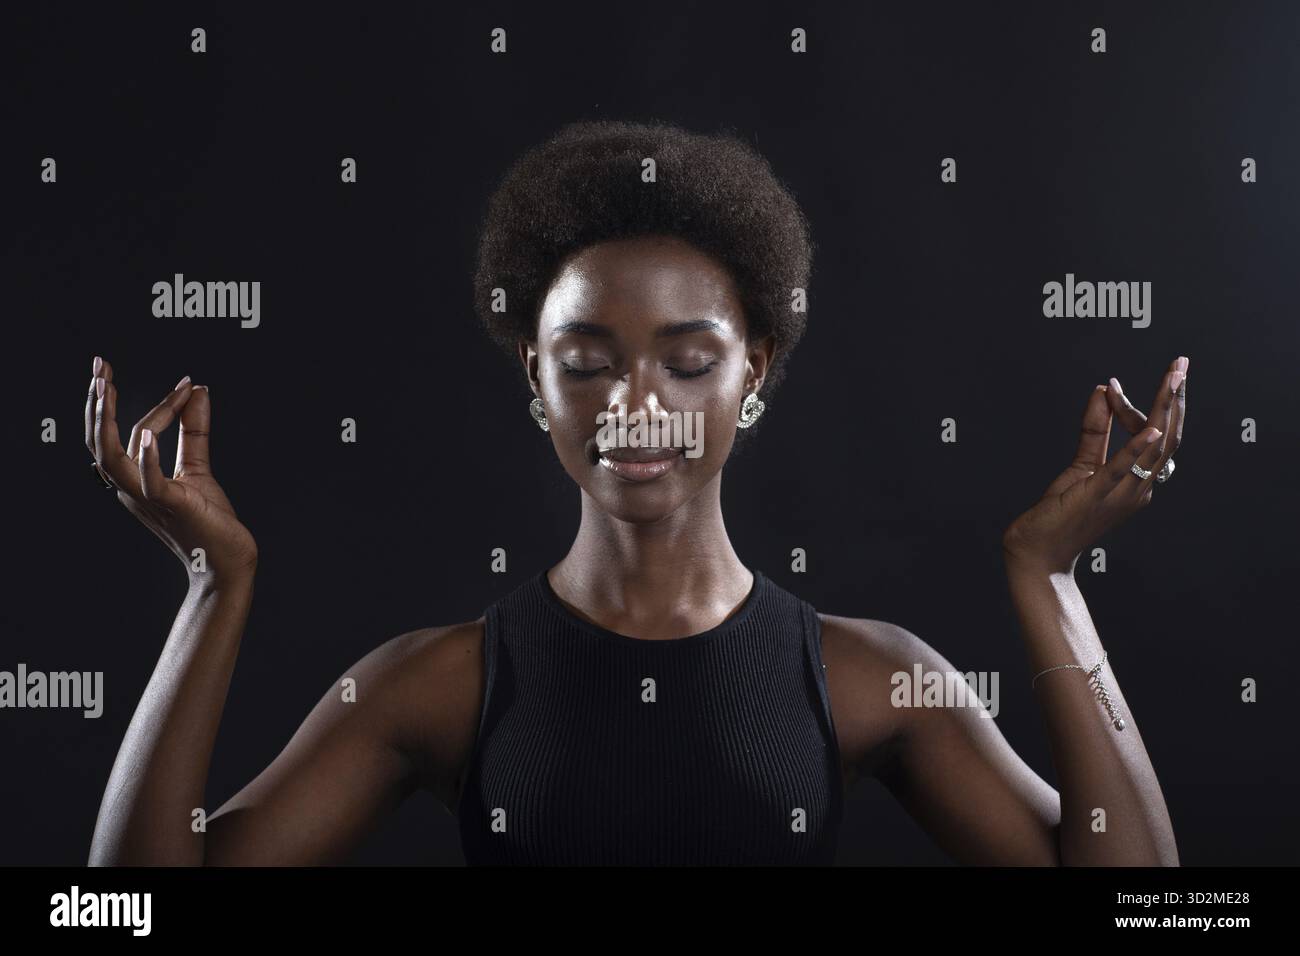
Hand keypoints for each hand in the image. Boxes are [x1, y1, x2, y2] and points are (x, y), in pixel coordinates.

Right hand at [85, 355, 257, 585]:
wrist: (227, 560)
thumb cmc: (210, 520)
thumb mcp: (199, 466)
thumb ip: (194, 430)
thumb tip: (197, 390)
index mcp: (135, 479)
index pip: (134, 433)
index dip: (159, 406)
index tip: (186, 384)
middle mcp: (132, 489)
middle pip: (100, 442)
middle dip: (96, 404)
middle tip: (98, 367)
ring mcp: (147, 498)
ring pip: (110, 459)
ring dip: (105, 423)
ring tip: (105, 388)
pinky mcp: (171, 506)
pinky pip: (148, 482)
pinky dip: (147, 458)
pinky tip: (149, 434)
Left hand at [1002, 355, 1187, 575]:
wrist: (1038, 552)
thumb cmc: (1061, 513)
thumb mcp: (1082, 464)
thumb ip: (1095, 429)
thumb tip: (1101, 390)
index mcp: (1138, 481)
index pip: (1153, 435)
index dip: (1139, 407)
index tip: (1112, 386)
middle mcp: (1139, 488)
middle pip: (1168, 437)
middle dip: (1175, 398)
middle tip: (1182, 364)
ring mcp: (1122, 494)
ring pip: (1154, 447)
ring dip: (1164, 410)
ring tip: (1174, 378)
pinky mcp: (1098, 495)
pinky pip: (1123, 469)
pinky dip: (1137, 447)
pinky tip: (1151, 427)